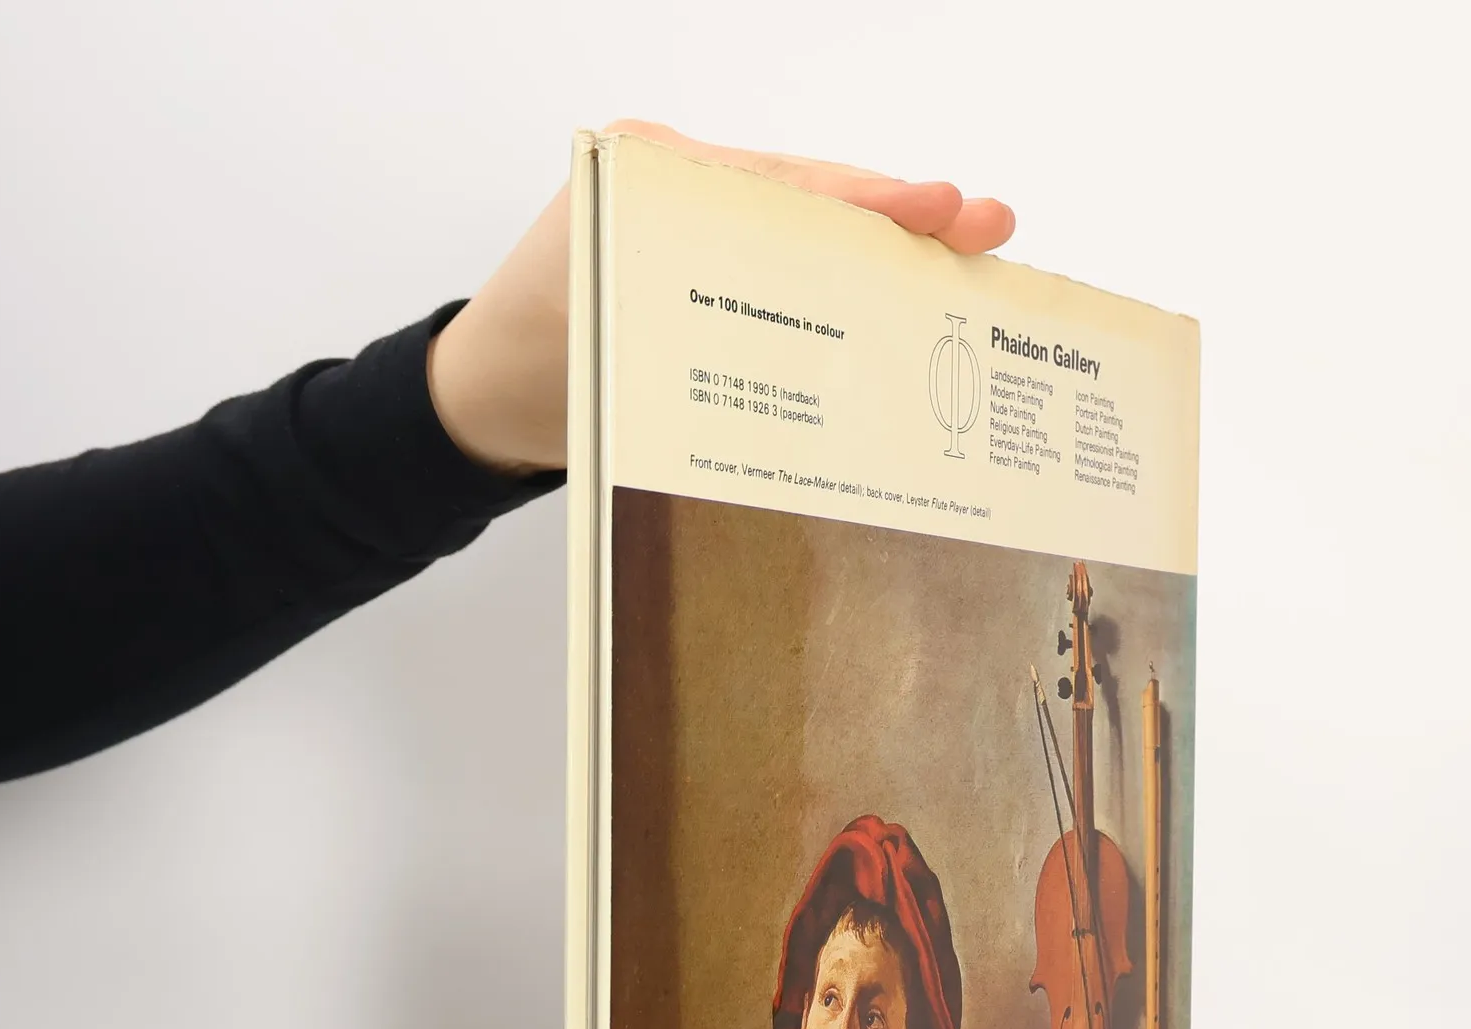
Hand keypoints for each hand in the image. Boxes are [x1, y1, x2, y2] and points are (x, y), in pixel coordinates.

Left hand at [427, 120, 1016, 474]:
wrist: (483, 400)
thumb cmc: (534, 374)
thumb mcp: (605, 362)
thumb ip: (686, 349)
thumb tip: (805, 364)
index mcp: (649, 185)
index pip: (779, 186)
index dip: (863, 203)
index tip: (934, 209)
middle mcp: (682, 189)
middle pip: (813, 197)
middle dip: (905, 215)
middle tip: (987, 225)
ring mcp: (704, 227)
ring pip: (814, 232)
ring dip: (893, 251)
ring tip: (973, 253)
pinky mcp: (717, 271)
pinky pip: (796, 268)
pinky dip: (856, 284)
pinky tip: (917, 299)